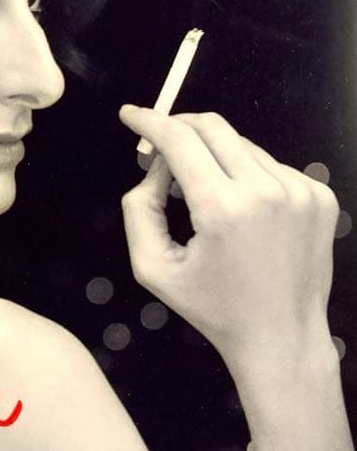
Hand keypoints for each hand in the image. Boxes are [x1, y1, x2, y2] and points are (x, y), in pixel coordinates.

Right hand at [118, 107, 339, 367]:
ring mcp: (300, 190)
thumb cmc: (212, 308)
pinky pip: (273, 167)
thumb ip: (139, 210)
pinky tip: (245, 214)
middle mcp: (266, 189)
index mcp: (222, 208)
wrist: (281, 335)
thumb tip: (154, 168)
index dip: (150, 122)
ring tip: (205, 198)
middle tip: (160, 145)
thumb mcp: (152, 269)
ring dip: (216, 158)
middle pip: (214, 128)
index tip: (130, 115)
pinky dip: (248, 177)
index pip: (180, 140)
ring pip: (244, 147)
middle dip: (180, 127)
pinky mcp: (320, 196)